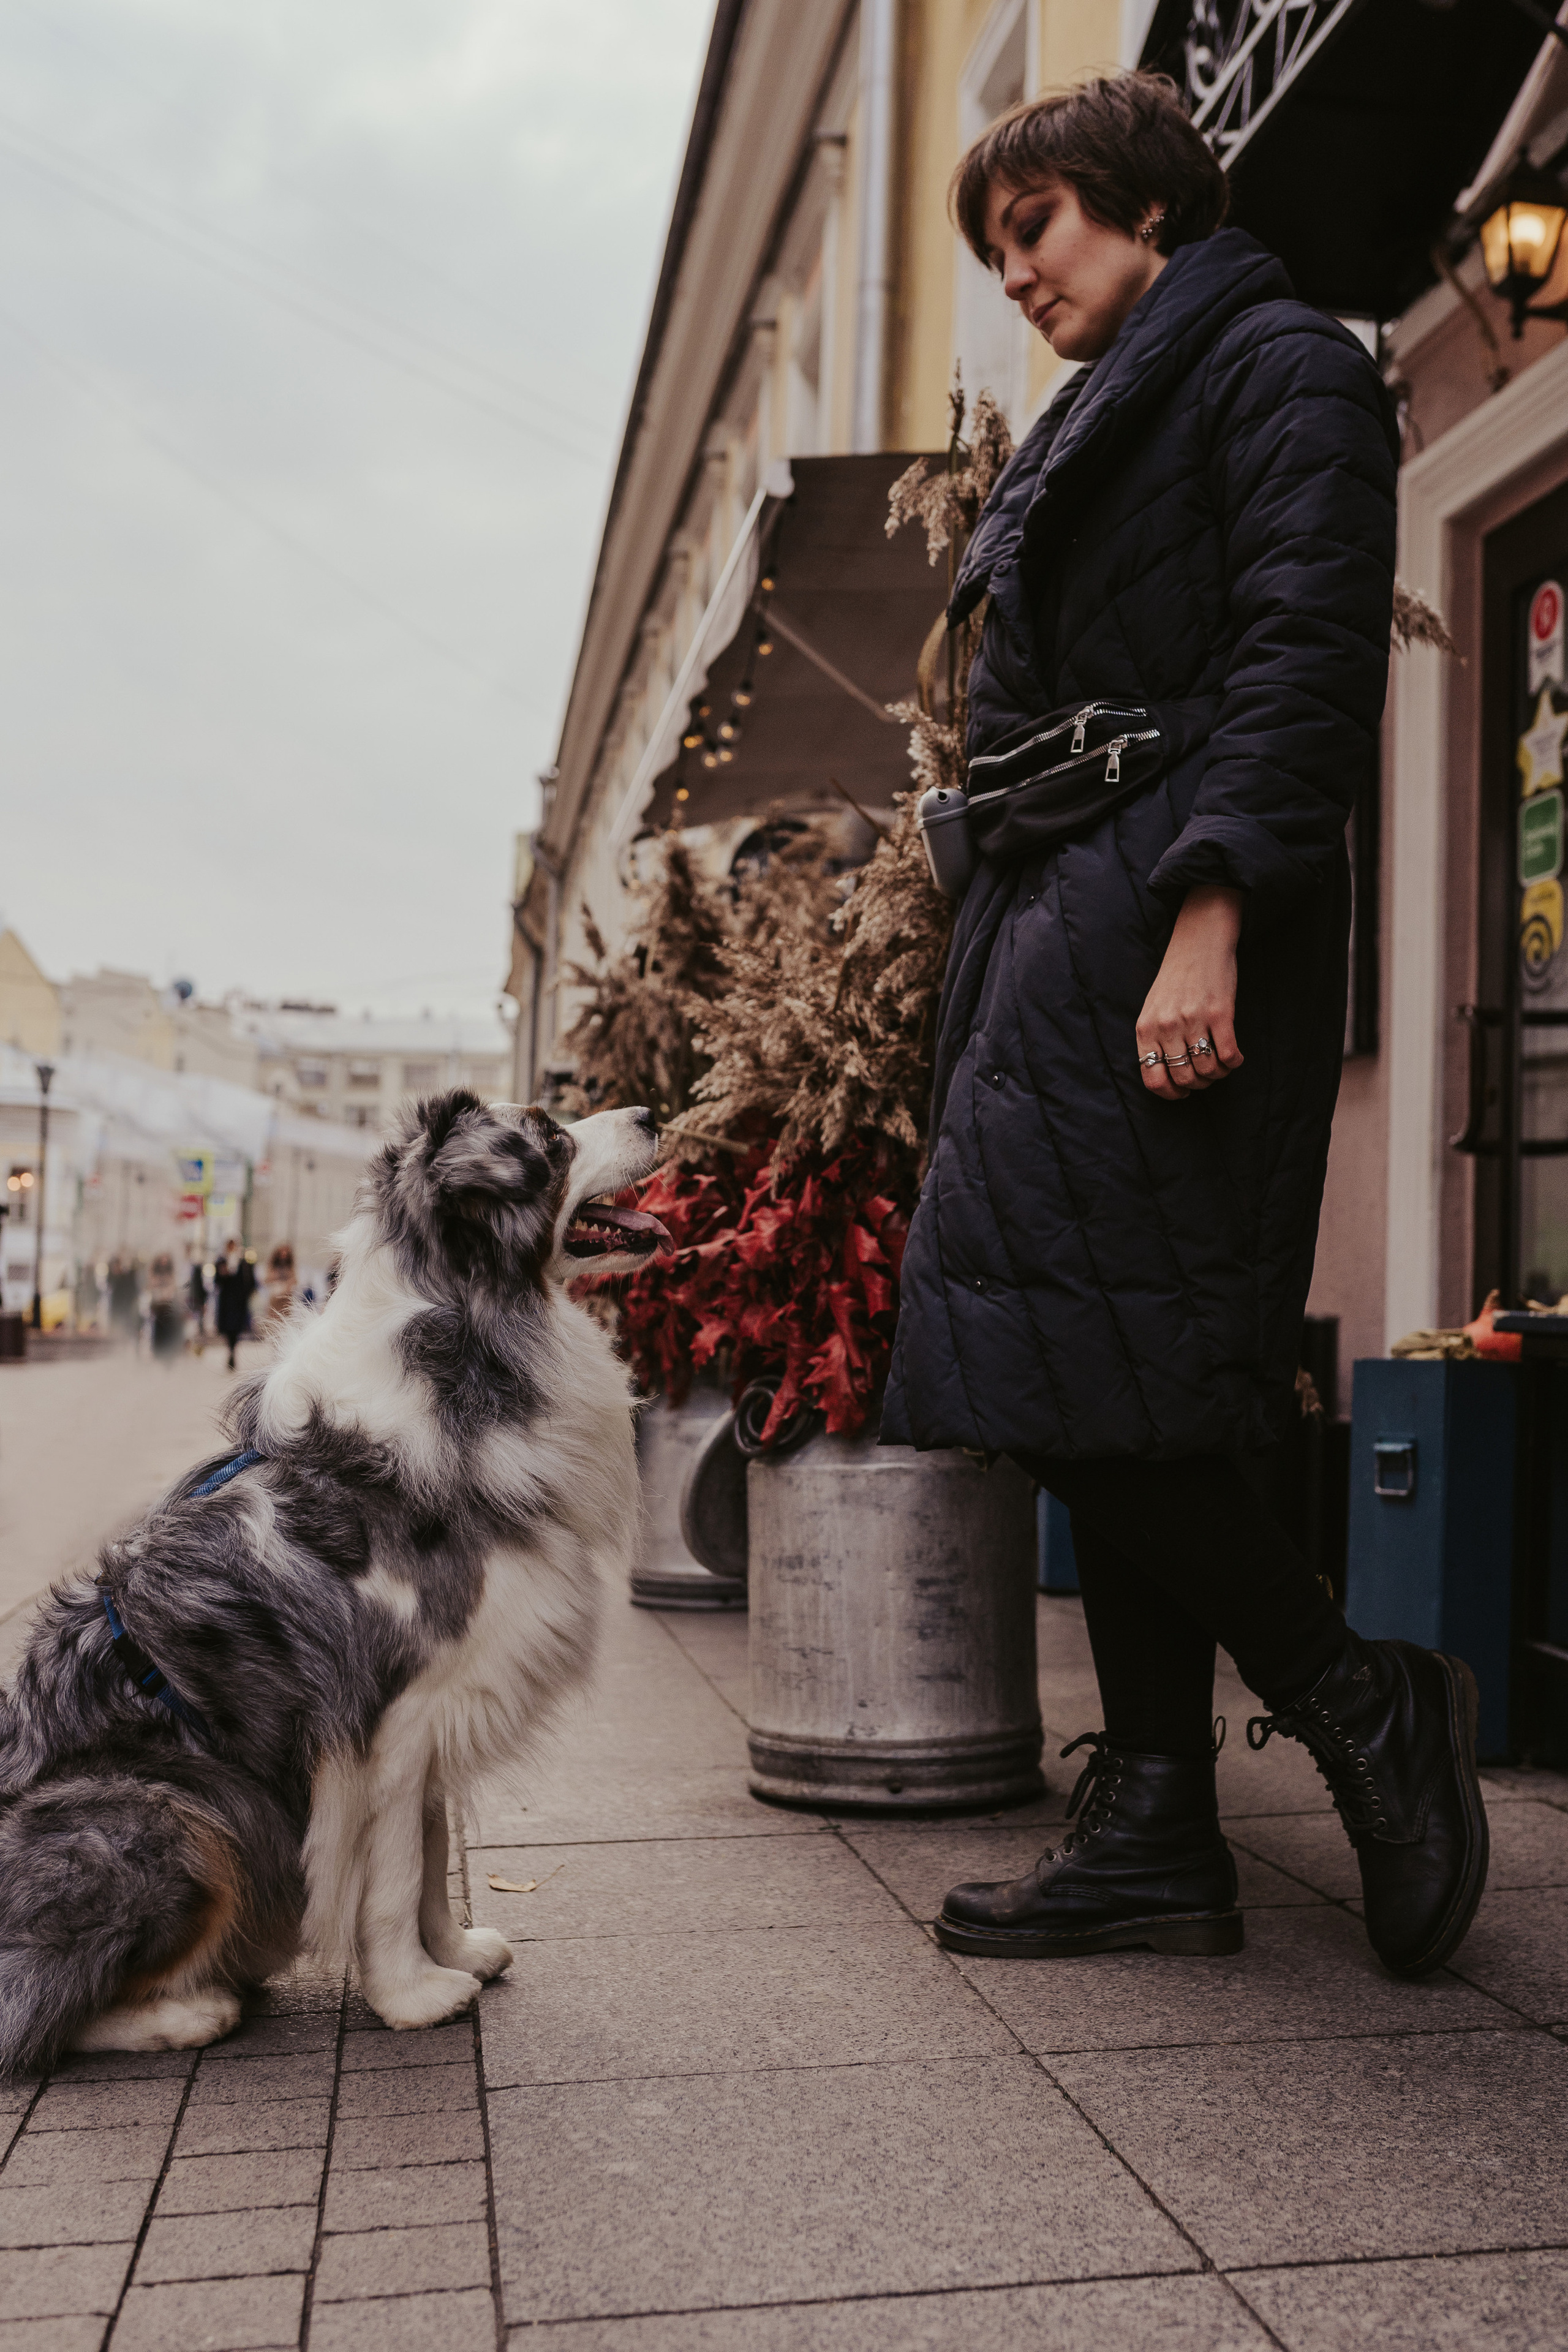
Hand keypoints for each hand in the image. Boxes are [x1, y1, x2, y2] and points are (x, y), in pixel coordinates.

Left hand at [1136, 884, 1243, 1101]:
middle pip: (1183, 1078)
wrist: (1199, 943)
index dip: (1169, 1093)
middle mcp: (1167, 1026)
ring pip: (1206, 1070)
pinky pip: (1228, 1055)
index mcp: (1146, 1028)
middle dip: (1197, 1085)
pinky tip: (1234, 1057)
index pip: (1152, 1078)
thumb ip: (1154, 1040)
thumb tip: (1165, 1077)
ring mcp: (1193, 1020)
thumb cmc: (1176, 979)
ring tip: (1220, 1065)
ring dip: (1217, 1075)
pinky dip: (1233, 1063)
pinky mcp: (1220, 1014)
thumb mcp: (1153, 1009)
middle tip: (1205, 1076)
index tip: (1181, 1092)